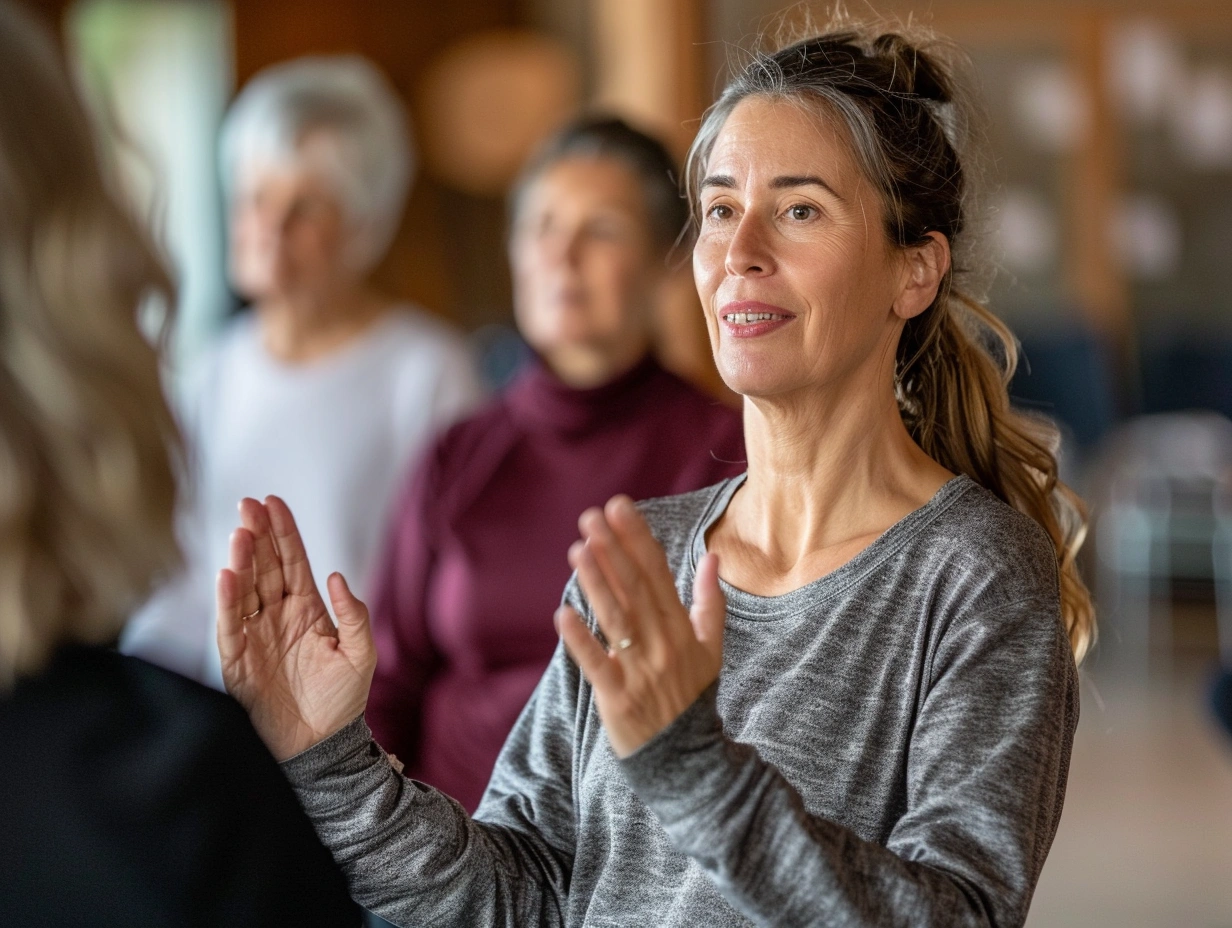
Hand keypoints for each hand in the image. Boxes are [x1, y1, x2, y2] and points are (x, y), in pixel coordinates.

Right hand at [216, 496, 375, 760]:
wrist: (322, 747)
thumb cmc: (342, 702)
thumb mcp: (361, 654)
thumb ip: (354, 615)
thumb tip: (336, 575)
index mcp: (306, 609)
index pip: (291, 561)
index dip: (282, 532)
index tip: (273, 501)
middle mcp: (276, 616)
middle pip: (263, 567)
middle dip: (256, 534)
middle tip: (248, 504)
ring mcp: (256, 636)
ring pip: (244, 590)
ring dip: (241, 561)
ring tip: (240, 533)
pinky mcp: (239, 661)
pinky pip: (231, 626)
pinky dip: (227, 602)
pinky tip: (227, 576)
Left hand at [556, 495, 724, 757]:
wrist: (688, 759)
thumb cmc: (692, 697)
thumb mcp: (711, 648)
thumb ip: (709, 601)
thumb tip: (711, 558)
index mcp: (682, 628)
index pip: (658, 574)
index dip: (637, 539)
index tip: (619, 507)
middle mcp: (662, 645)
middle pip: (635, 590)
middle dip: (613, 550)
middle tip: (591, 517)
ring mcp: (639, 671)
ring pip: (616, 619)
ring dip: (596, 583)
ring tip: (577, 550)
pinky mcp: (617, 699)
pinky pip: (597, 665)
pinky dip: (580, 640)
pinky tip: (563, 613)